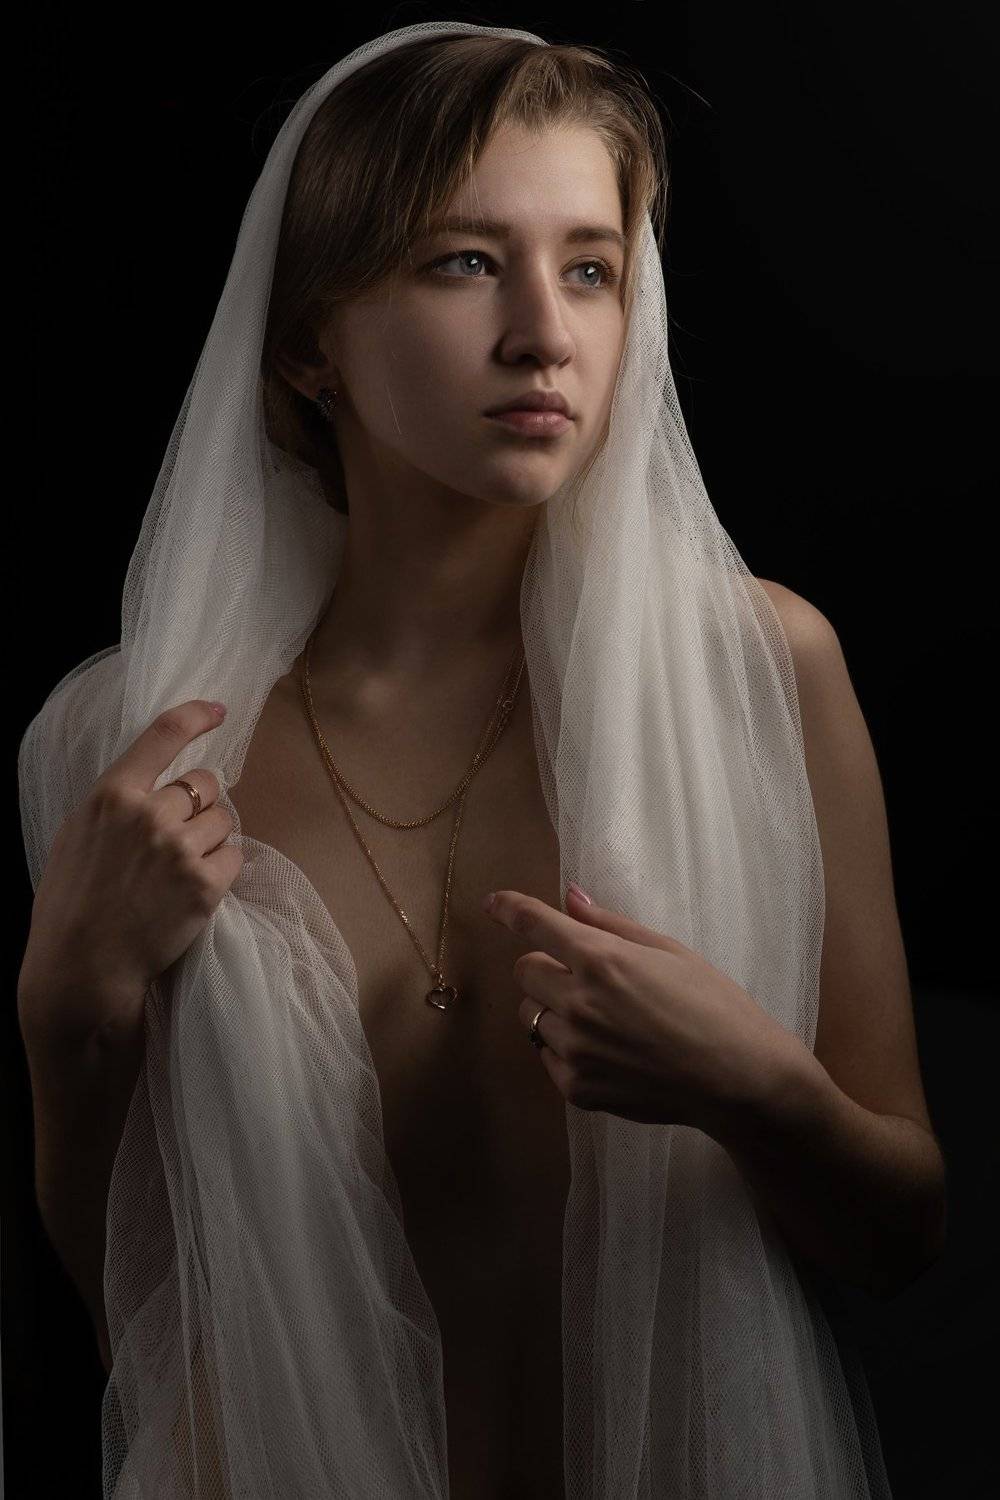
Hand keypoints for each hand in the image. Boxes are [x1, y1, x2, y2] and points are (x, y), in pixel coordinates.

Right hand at [18, 700, 241, 1054]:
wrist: (82, 967)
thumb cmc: (72, 903)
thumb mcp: (78, 835)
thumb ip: (116, 803)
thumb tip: (156, 779)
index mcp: (112, 795)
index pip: (162, 735)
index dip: (196, 716)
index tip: (218, 710)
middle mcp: (149, 815)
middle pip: (205, 783)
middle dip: (200, 803)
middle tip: (179, 836)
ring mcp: (179, 850)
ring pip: (225, 819)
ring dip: (213, 836)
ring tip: (183, 868)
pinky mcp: (205, 885)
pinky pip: (236, 856)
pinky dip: (224, 868)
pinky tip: (197, 888)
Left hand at [484, 883, 798, 1134]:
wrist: (739, 1079)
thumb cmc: (714, 1005)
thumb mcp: (669, 951)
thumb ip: (610, 925)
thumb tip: (570, 897)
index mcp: (601, 961)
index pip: (534, 925)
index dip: (510, 909)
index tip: (495, 904)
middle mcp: (578, 1004)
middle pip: (524, 972)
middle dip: (547, 966)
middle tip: (587, 976)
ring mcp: (575, 1051)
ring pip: (532, 1016)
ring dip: (555, 1009)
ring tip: (604, 1019)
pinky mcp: (577, 1088)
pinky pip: (548, 1056)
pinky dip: (566, 1048)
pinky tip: (608, 1050)